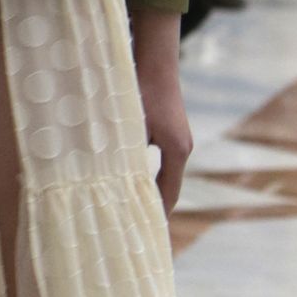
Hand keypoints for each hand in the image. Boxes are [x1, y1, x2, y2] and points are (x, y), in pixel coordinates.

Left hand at [130, 7, 190, 214]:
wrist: (154, 60)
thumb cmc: (139, 90)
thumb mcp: (130, 127)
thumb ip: (126, 156)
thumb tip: (115, 186)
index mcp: (176, 151)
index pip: (167, 197)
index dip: (155, 218)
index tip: (144, 237)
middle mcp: (181, 148)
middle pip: (168, 190)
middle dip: (152, 210)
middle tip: (136, 232)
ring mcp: (178, 140)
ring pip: (164, 176)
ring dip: (150, 193)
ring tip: (133, 214)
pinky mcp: (170, 132)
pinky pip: (161, 163)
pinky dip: (149, 177)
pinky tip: (131, 183)